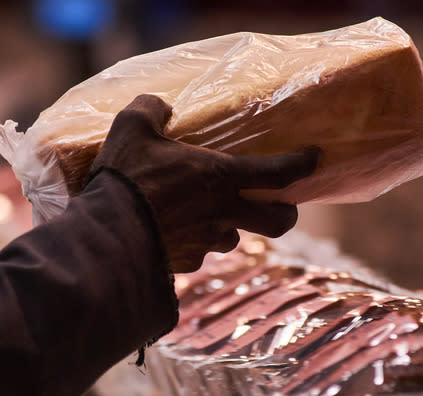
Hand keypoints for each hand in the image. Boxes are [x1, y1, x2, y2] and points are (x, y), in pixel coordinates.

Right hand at [90, 94, 320, 272]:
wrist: (108, 234)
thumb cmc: (126, 178)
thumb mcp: (131, 128)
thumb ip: (150, 109)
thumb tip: (160, 105)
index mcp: (220, 177)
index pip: (279, 173)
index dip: (302, 164)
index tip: (315, 158)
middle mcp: (223, 212)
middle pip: (278, 222)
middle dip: (286, 214)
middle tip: (281, 205)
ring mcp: (207, 241)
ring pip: (235, 238)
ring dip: (231, 228)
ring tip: (213, 216)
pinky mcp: (187, 262)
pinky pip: (201, 254)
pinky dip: (196, 244)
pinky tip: (177, 234)